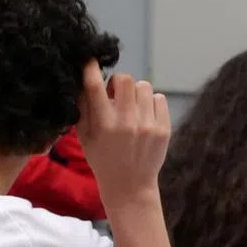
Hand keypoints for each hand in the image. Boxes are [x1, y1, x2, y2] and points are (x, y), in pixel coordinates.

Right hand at [76, 61, 170, 205]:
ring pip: (144, 86)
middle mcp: (127, 123)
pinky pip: (159, 98)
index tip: (90, 60)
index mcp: (104, 125)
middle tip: (116, 95)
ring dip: (135, 93)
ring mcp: (148, 126)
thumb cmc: (102, 159)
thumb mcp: (84, 137)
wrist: (130, 186)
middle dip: (118, 83)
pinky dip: (150, 103)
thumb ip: (82, 108)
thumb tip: (83, 77)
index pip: (94, 87)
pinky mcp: (164, 129)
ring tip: (131, 108)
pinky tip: (143, 116)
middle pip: (125, 79)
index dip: (90, 68)